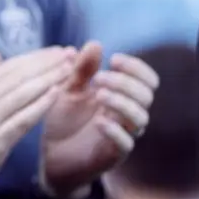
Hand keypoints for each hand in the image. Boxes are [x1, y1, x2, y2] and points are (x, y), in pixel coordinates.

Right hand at [0, 46, 75, 198]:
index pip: (7, 69)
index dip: (34, 58)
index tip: (56, 50)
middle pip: (17, 77)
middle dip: (45, 64)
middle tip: (70, 53)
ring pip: (21, 94)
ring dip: (47, 79)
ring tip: (68, 69)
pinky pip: (21, 120)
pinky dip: (39, 105)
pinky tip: (56, 94)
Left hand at [40, 42, 159, 198]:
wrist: (51, 154)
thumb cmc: (64, 119)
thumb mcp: (68, 89)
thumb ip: (81, 69)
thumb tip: (94, 43)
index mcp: (121, 96)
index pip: (146, 79)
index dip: (136, 67)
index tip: (114, 59)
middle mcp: (126, 115)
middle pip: (146, 96)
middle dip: (126, 83)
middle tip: (100, 78)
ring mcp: (123, 135)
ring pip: (141, 119)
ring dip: (122, 103)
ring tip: (99, 94)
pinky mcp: (114, 155)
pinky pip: (125, 144)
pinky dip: (114, 130)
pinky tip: (99, 121)